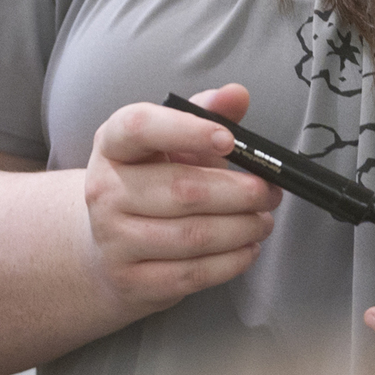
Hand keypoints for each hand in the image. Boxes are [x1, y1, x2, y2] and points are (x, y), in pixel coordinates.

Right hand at [80, 84, 281, 318]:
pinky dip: (231, 262)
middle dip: (240, 192)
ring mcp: (113, 239)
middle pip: (183, 189)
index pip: (141, 127)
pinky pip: (192, 273)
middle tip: (270, 192)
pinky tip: (248, 248)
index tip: (228, 140)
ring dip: (242, 228)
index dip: (187, 130)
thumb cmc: (150, 184)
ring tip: (263, 220)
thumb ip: (206, 114)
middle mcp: (104, 190)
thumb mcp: (171, 143)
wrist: (108, 247)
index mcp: (112, 144)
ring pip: (193, 235)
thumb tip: (238, 94)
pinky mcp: (131, 280)